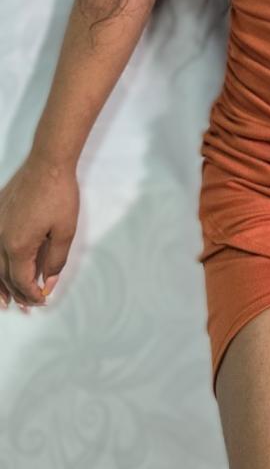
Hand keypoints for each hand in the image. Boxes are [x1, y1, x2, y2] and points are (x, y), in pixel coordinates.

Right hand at [0, 152, 78, 310]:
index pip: (21, 281)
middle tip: (26, 306)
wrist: (47, 163)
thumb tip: (47, 282)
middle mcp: (0, 239)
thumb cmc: (59, 194)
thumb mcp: (64, 232)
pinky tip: (0, 268)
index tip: (41, 301)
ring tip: (4, 301)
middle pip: (4, 276)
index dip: (31, 295)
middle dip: (16, 294)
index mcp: (18, 246)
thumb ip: (55, 261)